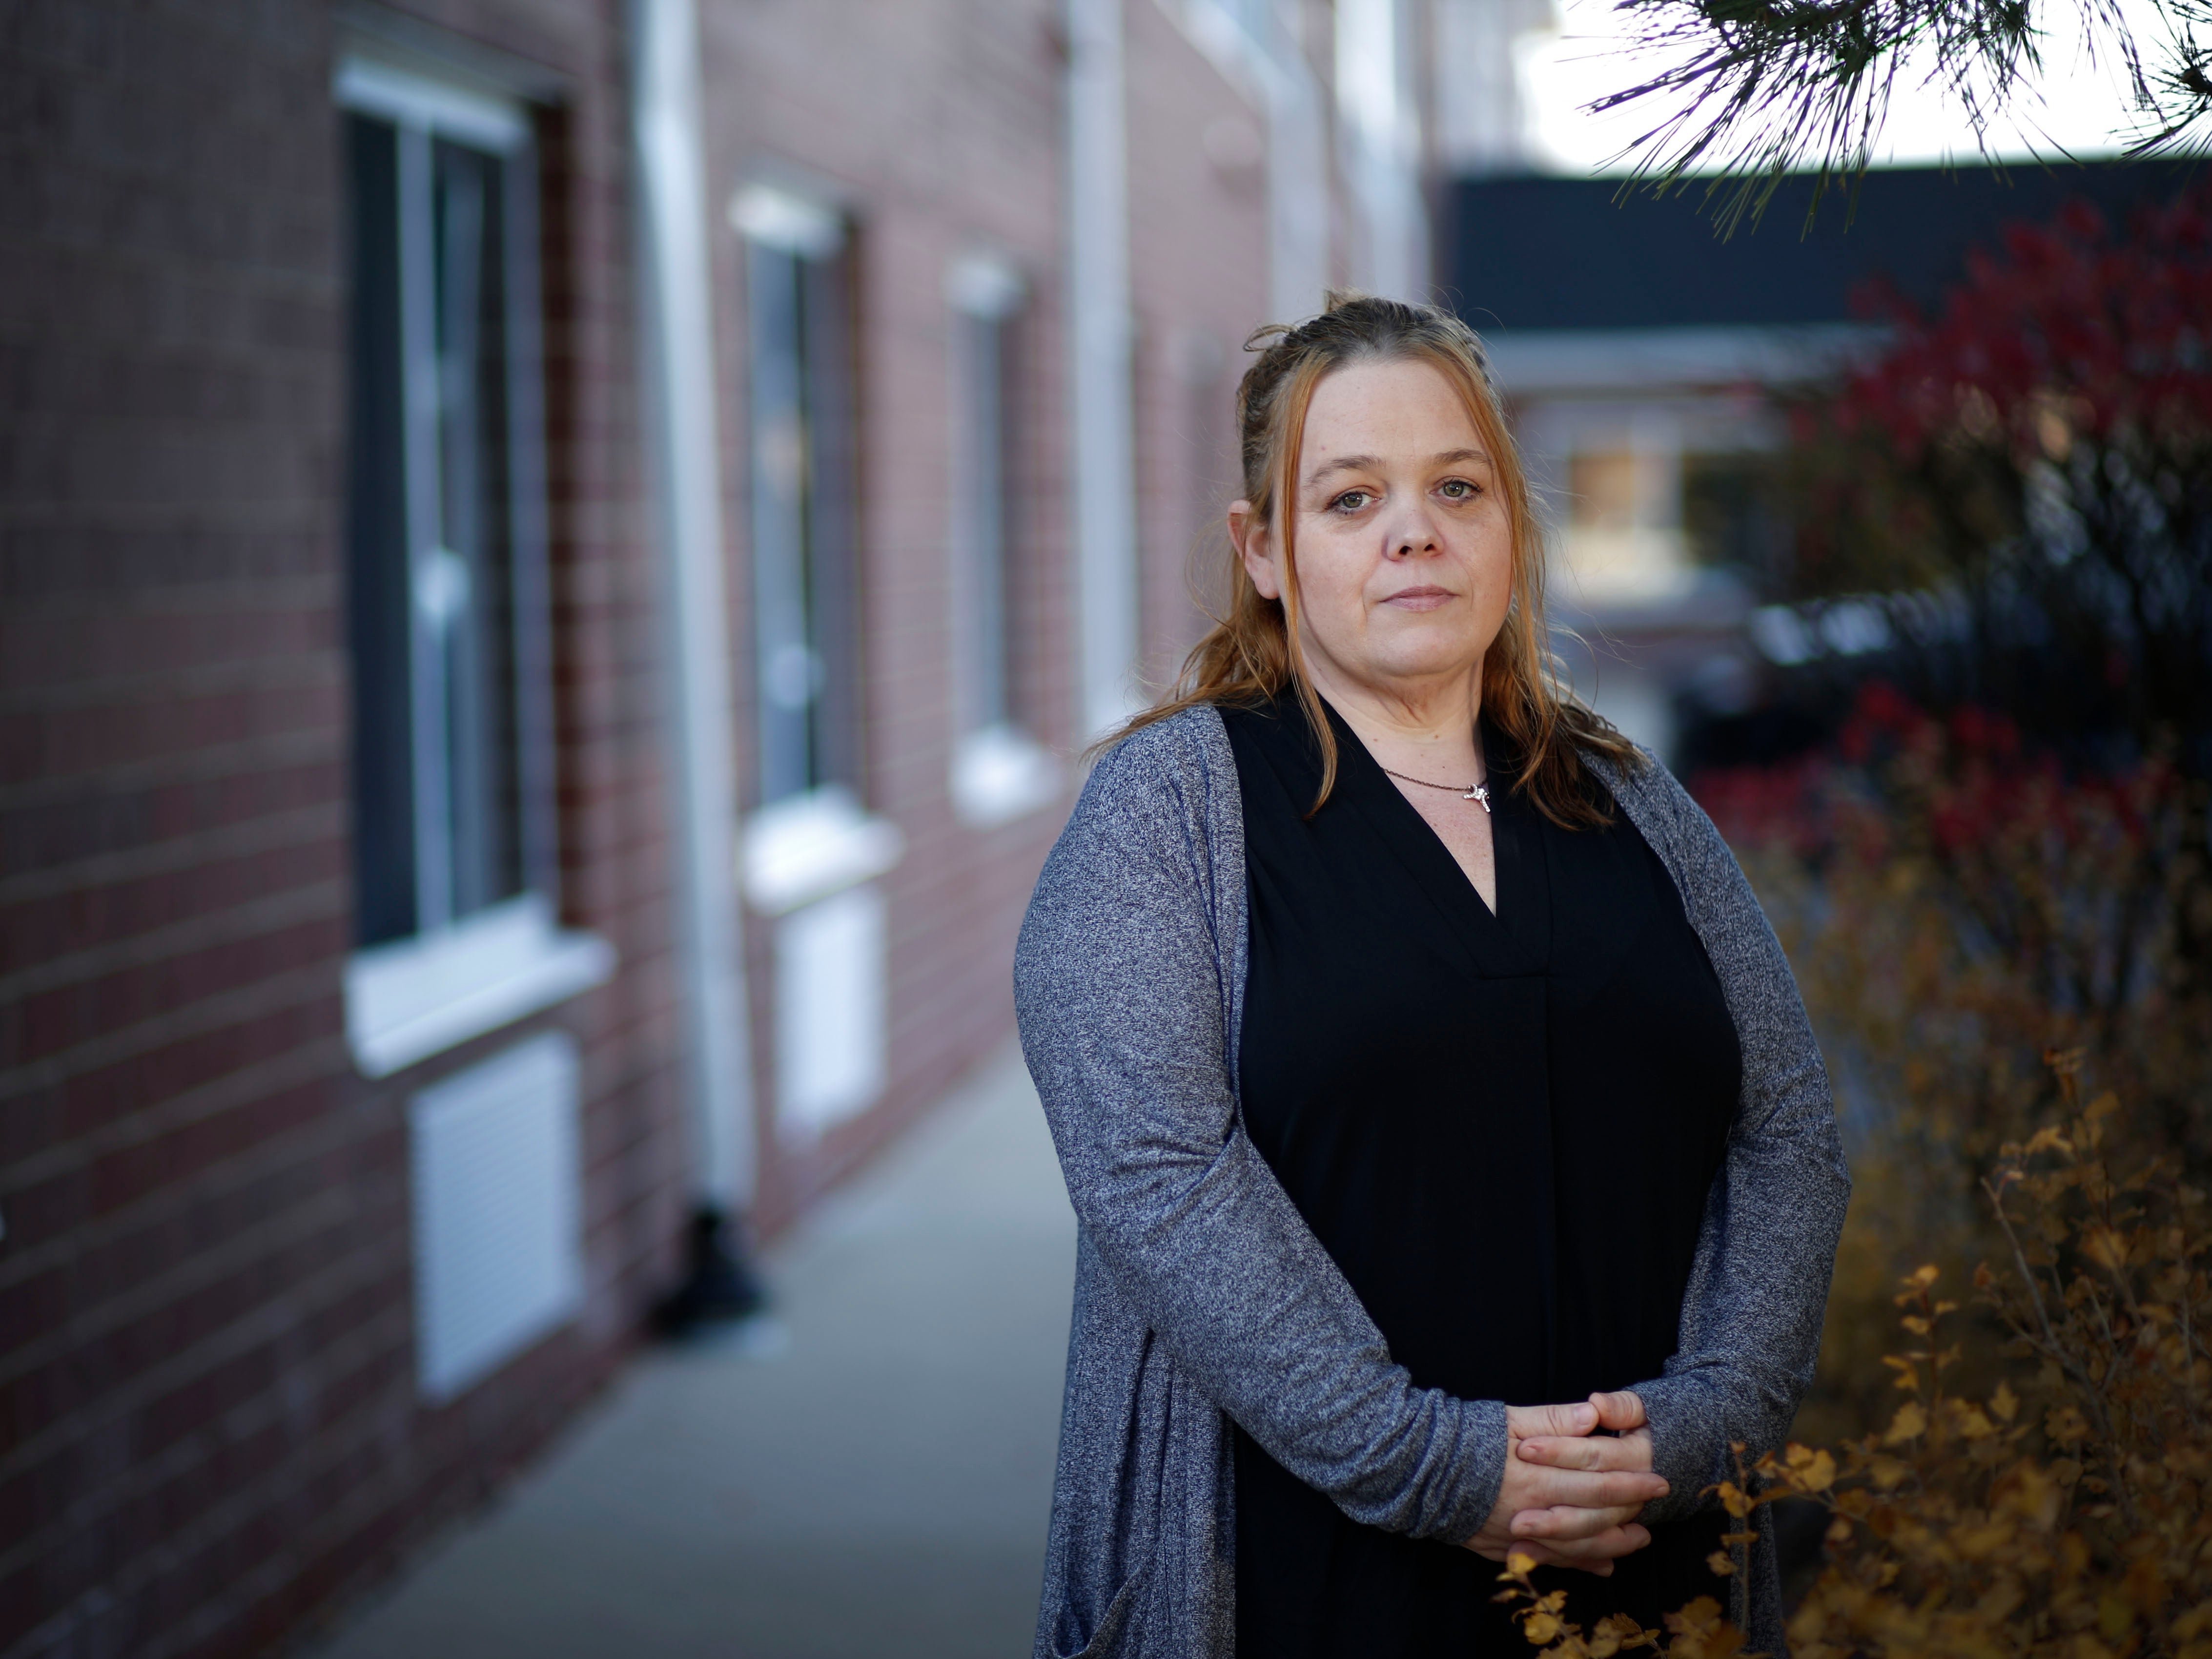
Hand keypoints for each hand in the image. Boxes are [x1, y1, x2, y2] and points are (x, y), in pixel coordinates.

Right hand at [1462, 1392, 1664, 1576]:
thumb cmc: (1466, 1438)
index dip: (1630, 1483)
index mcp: (1536, 1477)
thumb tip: (1592, 1416)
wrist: (1418, 1471)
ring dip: (1613, 1544)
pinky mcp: (1506, 1550)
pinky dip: (1579, 1565)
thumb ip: (1552, 1420)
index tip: (1659, 1480)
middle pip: (1593, 1517)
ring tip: (1640, 1539)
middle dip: (1630, 1511)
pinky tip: (1600, 1565)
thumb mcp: (1507, 1419)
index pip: (1596, 1483)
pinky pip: (1551, 1562)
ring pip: (1577, 1548)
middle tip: (1658, 1506)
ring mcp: (1519, 1536)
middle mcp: (1532, 1512)